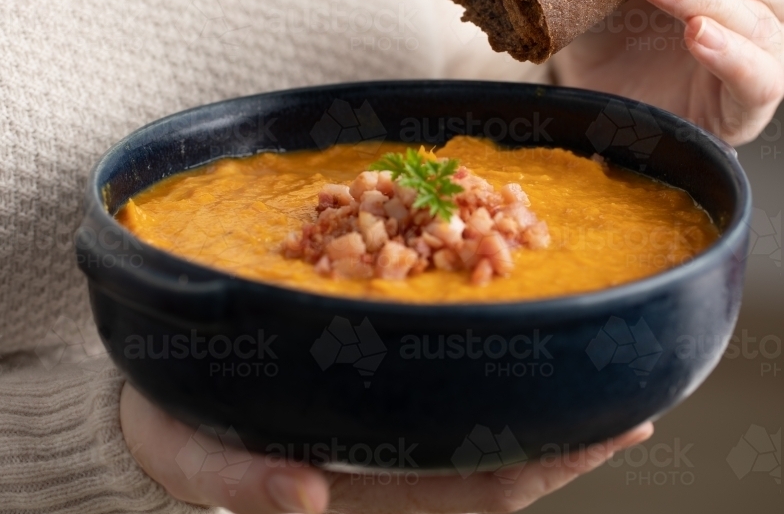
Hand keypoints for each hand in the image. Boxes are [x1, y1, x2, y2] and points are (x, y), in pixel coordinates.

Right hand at [121, 383, 653, 513]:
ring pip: (475, 399)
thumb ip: (243, 483)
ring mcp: (382, 408)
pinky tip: (505, 296)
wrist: (154, 397)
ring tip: (595, 345)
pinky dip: (479, 333)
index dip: (544, 464)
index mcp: (364, 483)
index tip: (610, 436)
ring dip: (536, 377)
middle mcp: (387, 448)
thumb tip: (307, 499)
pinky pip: (437, 356)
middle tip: (635, 391)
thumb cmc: (177, 434)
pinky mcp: (364, 365)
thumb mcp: (196, 462)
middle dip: (565, 424)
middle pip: (495, 446)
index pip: (473, 486)